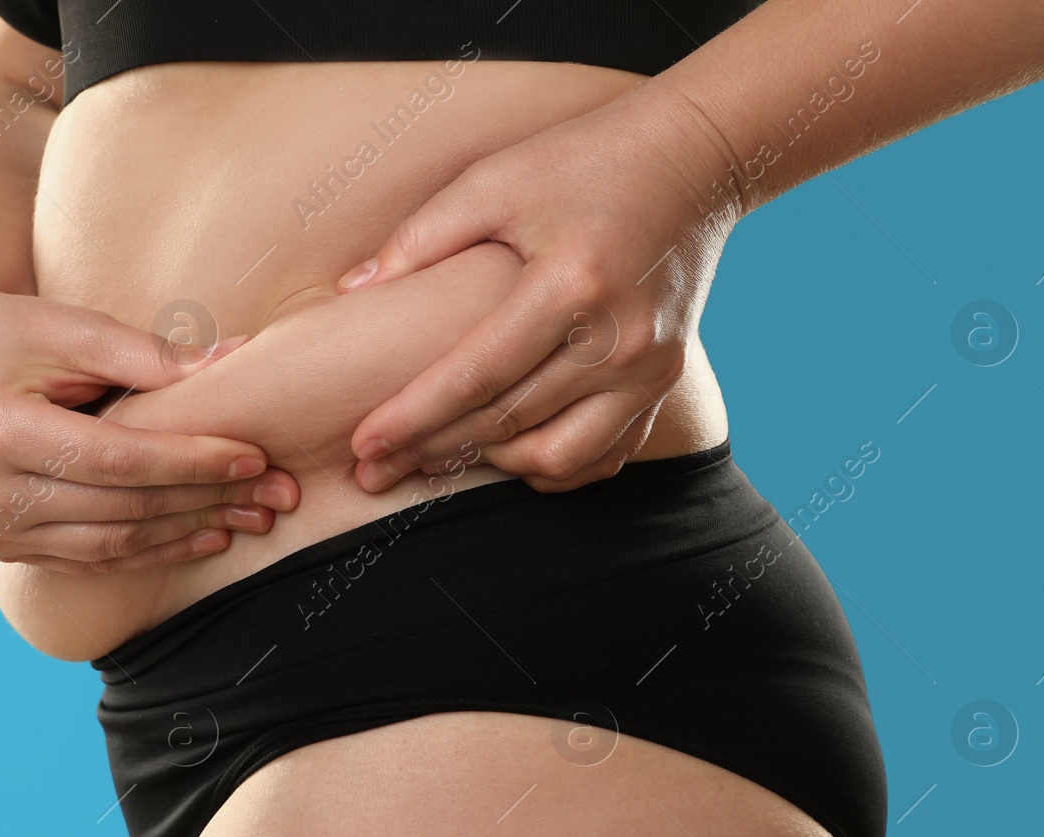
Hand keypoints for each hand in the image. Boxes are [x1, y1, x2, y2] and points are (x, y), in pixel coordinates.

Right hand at [0, 284, 300, 572]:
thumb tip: (241, 357)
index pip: (118, 458)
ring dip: (190, 530)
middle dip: (207, 498)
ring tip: (253, 515)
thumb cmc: (12, 330)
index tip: (254, 454)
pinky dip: (155, 550)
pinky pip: (94, 559)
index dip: (191, 460)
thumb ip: (152, 354)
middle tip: (276, 491)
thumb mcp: (74, 327)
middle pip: (122, 506)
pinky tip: (206, 535)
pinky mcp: (6, 547)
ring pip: (114, 543)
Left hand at [336, 85, 738, 491]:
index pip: (475, 376)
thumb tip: (351, 293)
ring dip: (492, 466)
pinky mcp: (666, 382)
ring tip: (441, 452)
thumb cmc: (582, 162)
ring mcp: (650, 369)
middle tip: (374, 469)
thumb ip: (419, 238)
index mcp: (569, 286)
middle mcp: (618, 339)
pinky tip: (508, 452)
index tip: (363, 445)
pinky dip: (552, 467)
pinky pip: (604, 457)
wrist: (692, 160)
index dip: (412, 418)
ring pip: (558, 459)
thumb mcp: (494, 181)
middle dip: (431, 450)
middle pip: (508, 424)